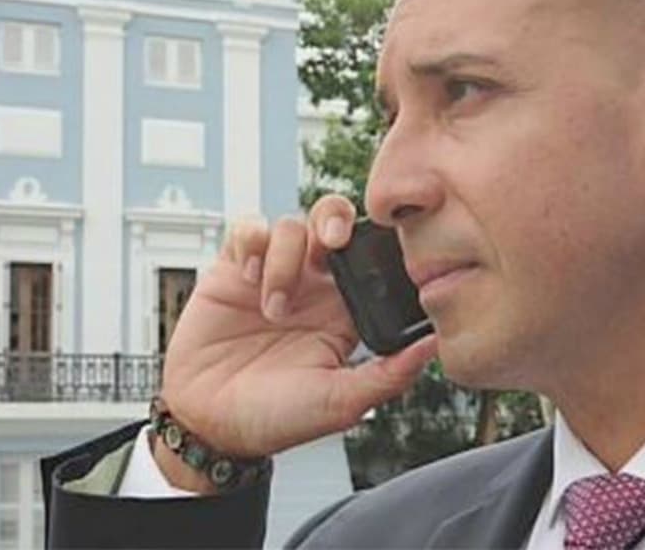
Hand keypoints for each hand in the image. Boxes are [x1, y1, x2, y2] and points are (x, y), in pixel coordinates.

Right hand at [159, 194, 438, 461]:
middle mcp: (313, 287)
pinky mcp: (233, 269)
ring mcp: (273, 274)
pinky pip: (248, 228)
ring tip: (274, 307)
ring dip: (286, 259)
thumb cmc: (274, 419)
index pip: (372, 258)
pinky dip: (251, 242)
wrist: (209, 423)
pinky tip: (248, 276)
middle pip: (334, 221)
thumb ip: (389, 375)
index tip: (376, 254)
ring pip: (293, 224)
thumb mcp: (340, 403)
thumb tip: (435, 346)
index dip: (378, 245)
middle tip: (334, 241)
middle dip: (336, 220)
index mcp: (346, 311)